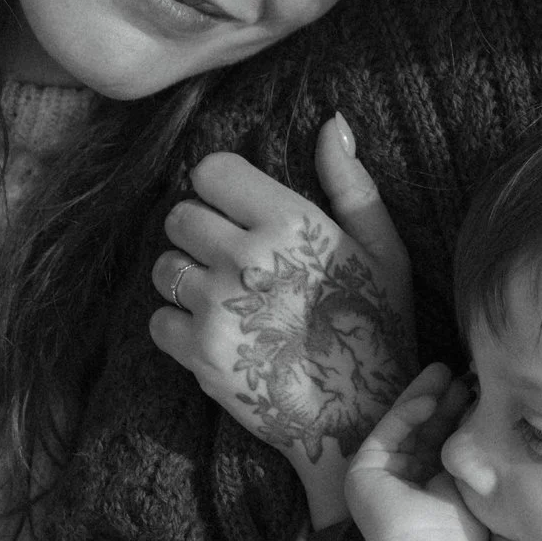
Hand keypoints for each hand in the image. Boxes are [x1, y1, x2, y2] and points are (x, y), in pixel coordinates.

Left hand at [150, 114, 415, 521]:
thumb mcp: (383, 249)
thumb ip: (350, 182)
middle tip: (232, 258)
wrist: (360, 419)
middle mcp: (246, 259)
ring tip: (225, 298)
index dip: (220, 187)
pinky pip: (157, 320)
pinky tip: (218, 333)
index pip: (210, 171)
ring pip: (163, 267)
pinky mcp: (197, 355)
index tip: (238, 209)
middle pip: (178, 216)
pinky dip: (179, 326)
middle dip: (201, 231)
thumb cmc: (377, 326)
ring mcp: (216, 309)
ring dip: (187, 278)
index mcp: (290, 223)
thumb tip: (331, 121)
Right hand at [347, 364, 486, 540]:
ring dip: (425, 398)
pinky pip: (387, 434)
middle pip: (422, 430)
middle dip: (440, 401)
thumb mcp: (469, 482)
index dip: (454, 414)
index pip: (440, 442)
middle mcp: (404, 480)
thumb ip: (468, 454)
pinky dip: (407, 413)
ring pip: (404, 427)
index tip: (474, 389)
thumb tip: (482, 418)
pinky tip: (430, 397)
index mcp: (430, 488)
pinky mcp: (363, 472)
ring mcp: (381, 476)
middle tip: (460, 373)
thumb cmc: (460, 532)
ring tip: (446, 373)